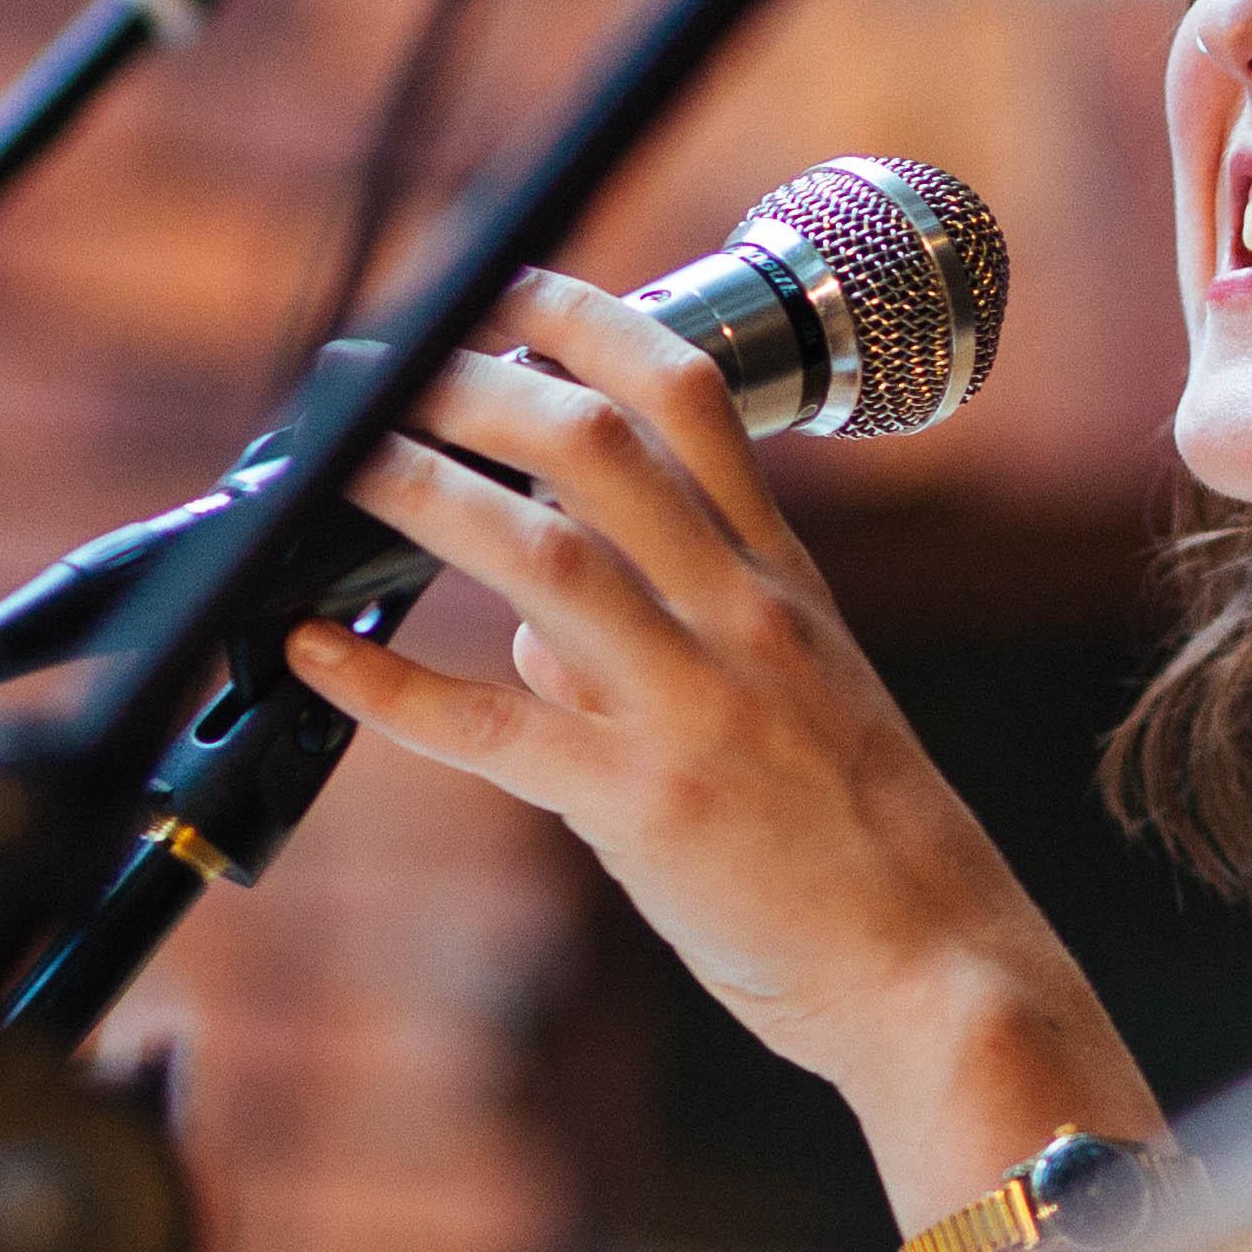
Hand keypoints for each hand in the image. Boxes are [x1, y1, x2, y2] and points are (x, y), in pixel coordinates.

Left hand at [282, 271, 1156, 1217]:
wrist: (936, 967)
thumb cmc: (872, 845)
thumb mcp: (803, 703)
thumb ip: (672, 641)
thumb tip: (528, 635)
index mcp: (784, 581)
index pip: (692, 400)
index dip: (590, 322)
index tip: (507, 284)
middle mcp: (742, 618)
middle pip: (600, 445)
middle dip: (479, 384)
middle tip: (388, 361)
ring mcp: (693, 706)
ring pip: (541, 557)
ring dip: (420, 495)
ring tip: (332, 466)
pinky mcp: (641, 805)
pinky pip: (490, 728)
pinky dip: (390, 684)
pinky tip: (315, 651)